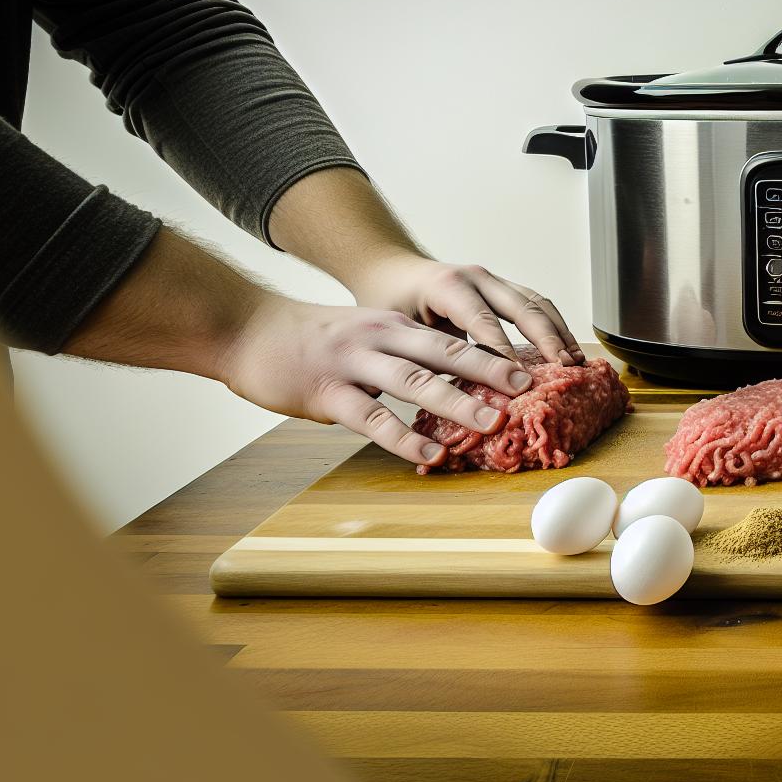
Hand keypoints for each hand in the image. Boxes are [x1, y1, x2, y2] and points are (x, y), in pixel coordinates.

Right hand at [220, 297, 538, 465]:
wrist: (247, 330)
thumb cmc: (312, 340)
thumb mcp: (367, 336)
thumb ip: (405, 355)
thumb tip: (452, 384)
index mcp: (396, 326)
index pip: (456, 338)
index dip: (496, 353)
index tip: (533, 369)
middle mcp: (382, 338)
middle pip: (447, 353)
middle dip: (492, 370)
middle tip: (531, 388)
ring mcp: (354, 363)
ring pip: (414, 382)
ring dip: (456, 403)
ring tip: (493, 424)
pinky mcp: (327, 392)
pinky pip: (372, 417)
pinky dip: (404, 437)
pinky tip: (429, 455)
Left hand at [348, 254, 583, 364]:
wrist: (390, 270)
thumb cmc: (390, 301)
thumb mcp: (399, 330)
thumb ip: (427, 356)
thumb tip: (454, 396)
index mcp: (447, 285)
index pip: (483, 321)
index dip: (505, 351)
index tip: (521, 379)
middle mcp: (475, 276)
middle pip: (522, 307)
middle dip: (546, 339)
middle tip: (563, 369)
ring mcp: (492, 279)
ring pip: (537, 302)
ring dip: (558, 331)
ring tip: (574, 361)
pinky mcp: (502, 286)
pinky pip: (536, 303)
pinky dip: (554, 325)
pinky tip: (566, 349)